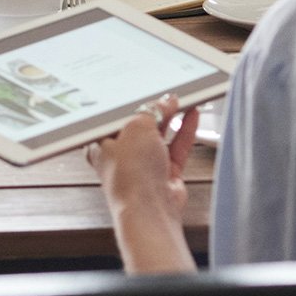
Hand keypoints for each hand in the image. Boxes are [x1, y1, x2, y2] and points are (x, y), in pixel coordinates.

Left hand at [89, 99, 199, 274]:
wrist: (150, 208)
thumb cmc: (130, 175)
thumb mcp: (137, 127)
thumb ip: (152, 110)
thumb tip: (167, 101)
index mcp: (102, 143)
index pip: (117, 115)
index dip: (132, 101)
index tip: (146, 87)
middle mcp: (122, 154)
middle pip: (141, 124)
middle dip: (156, 108)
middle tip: (169, 92)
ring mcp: (144, 164)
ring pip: (161, 134)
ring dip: (173, 117)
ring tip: (186, 99)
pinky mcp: (165, 172)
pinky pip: (176, 146)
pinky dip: (185, 130)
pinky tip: (193, 115)